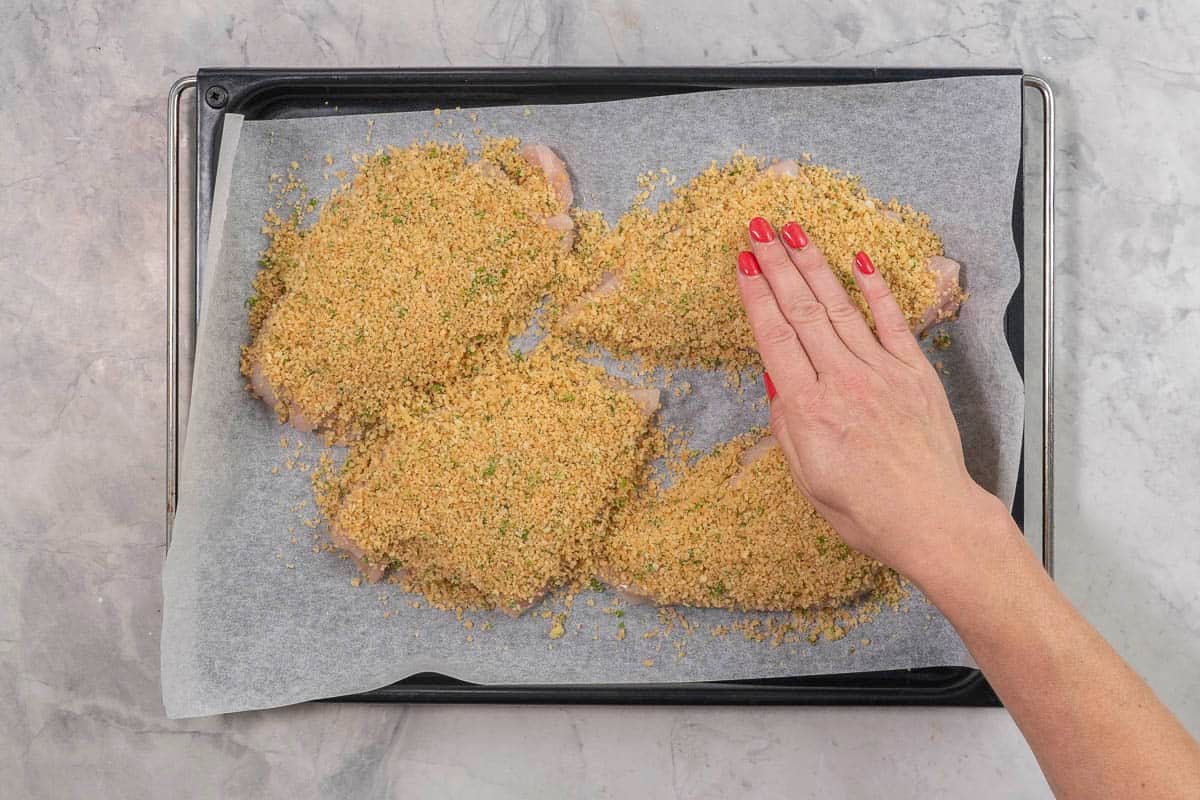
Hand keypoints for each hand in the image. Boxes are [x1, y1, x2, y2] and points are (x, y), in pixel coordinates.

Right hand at [735, 217, 1005, 583]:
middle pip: (802, 310)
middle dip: (777, 264)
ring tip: (794, 231)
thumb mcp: (807, 479)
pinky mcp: (915, 373)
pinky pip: (891, 322)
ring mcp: (882, 372)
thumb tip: (777, 381)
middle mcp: (842, 382)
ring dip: (814, 264)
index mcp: (808, 411)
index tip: (742, 262)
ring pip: (840, 307)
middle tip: (759, 227)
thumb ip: (787, 427)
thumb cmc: (866, 512)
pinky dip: (874, 289)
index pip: (774, 337)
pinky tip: (858, 260)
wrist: (933, 520)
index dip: (756, 295)